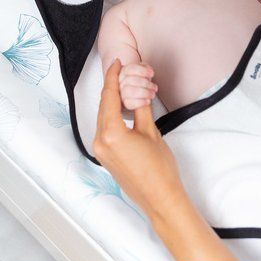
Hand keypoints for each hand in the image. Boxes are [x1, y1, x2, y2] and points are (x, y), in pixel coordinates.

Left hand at [93, 60, 185, 222]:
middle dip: (112, 87)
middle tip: (123, 71)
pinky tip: (122, 108)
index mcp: (111, 133)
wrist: (160, 198)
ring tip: (124, 87)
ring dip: (112, 101)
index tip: (117, 63)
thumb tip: (137, 90)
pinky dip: (112, 116)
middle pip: (103, 106)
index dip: (113, 77)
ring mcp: (100, 150)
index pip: (109, 97)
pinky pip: (104, 129)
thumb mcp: (151, 132)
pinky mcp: (104, 156)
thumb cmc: (159, 169)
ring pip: (103, 117)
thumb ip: (140, 108)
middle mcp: (100, 142)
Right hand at [118, 61, 157, 109]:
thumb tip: (148, 69)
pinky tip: (147, 100)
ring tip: (152, 94)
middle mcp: (120, 82)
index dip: (142, 71)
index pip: (130, 69)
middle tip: (154, 87)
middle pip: (131, 80)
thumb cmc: (141, 82)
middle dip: (146, 83)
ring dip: (145, 93)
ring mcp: (121, 93)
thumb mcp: (143, 71)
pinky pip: (130, 103)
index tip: (152, 74)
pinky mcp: (124, 103)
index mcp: (124, 72)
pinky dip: (141, 102)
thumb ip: (145, 68)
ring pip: (130, 91)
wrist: (140, 94)